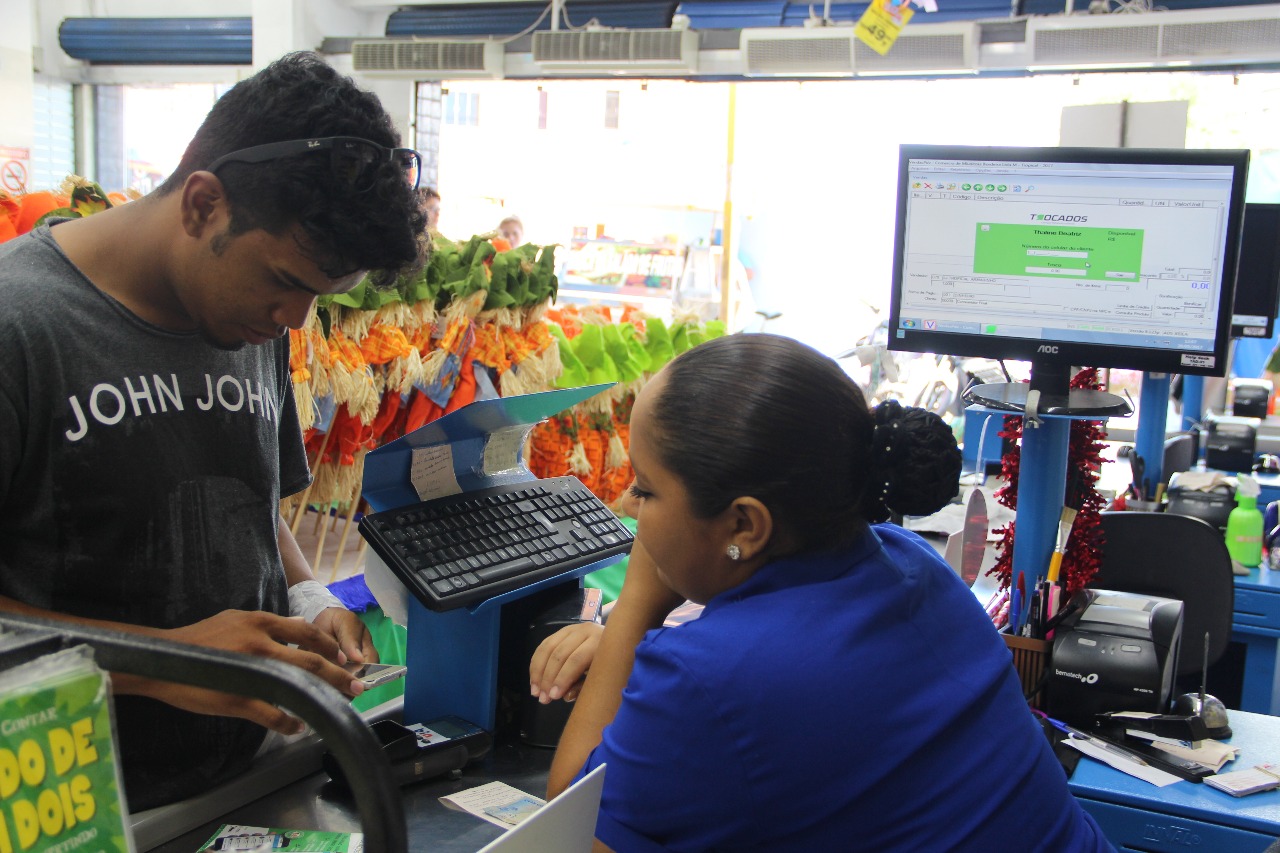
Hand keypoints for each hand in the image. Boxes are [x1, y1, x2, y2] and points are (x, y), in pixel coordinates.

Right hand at [134, 609, 370, 733]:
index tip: (343, 658)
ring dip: (320, 696)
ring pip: (297, 684)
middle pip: (310, 659)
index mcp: (258, 622)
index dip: (329, 646)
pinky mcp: (237, 698)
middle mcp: (258, 642)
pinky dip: (289, 722)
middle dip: (338, 674)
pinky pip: (273, 713)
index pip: (305, 631)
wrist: (160, 659)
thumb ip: (266, 625)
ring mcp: (248, 671)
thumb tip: (299, 628)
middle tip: (356, 685)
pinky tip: (297, 726)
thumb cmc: (198, 641)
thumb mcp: (234, 620)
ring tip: (335, 705)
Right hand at [530, 622, 603, 703]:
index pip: (576, 660)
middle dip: (548, 678)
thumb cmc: (610, 666)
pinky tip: (534, 679)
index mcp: (600, 642)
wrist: (617, 643)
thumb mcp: (602, 678)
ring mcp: (572, 628)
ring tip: (535, 691)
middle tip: (543, 698)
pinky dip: (536, 664)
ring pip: (548, 649)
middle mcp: (585, 630)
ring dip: (538, 672)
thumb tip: (564, 695)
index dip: (562, 679)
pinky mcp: (561, 631)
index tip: (553, 696)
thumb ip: (584, 687)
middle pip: (560, 654)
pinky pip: (544, 646)